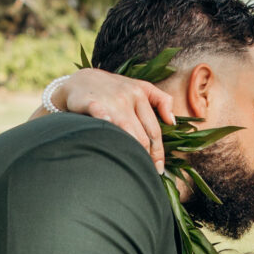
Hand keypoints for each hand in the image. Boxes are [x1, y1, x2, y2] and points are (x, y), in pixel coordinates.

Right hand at [51, 67, 177, 169]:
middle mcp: (127, 97)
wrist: (82, 80)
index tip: (159, 168)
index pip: (154, 130)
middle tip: (145, 173)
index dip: (158, 152)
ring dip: (130, 151)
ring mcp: (110, 100)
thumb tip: (172, 121)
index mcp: (141, 94)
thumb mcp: (141, 86)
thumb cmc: (114, 88)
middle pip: (141, 136)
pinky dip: (106, 125)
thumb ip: (161, 100)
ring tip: (132, 167)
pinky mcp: (91, 103)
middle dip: (145, 157)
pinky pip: (101, 117)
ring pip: (125, 131)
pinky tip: (110, 140)